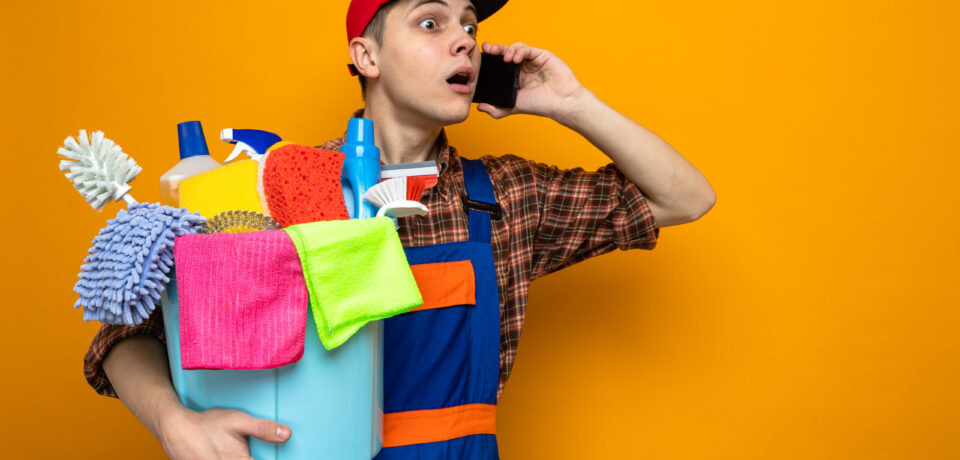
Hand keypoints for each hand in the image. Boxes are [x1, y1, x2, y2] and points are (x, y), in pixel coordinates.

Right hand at [159, 407, 290, 459]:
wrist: (176, 430)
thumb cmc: (207, 425)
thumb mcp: (239, 421)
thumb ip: (263, 429)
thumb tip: (287, 434)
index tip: (263, 455)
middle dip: (249, 457)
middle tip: (247, 452)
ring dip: (240, 459)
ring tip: (239, 452)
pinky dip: (226, 459)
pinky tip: (225, 453)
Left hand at [477, 42, 586, 120]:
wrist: (560, 103)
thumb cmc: (540, 105)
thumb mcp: (513, 107)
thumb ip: (496, 109)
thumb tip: (480, 107)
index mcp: (514, 78)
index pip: (499, 64)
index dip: (490, 59)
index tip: (482, 56)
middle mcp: (522, 68)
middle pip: (505, 53)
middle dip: (496, 49)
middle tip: (489, 50)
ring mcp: (532, 61)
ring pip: (516, 48)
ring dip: (508, 50)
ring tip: (506, 59)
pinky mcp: (541, 56)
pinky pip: (527, 49)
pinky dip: (520, 51)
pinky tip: (516, 59)